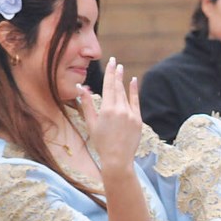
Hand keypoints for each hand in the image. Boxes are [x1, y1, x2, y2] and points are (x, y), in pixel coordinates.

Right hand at [78, 57, 140, 172]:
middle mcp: (120, 109)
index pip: (108, 86)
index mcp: (107, 109)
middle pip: (117, 87)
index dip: (110, 73)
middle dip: (116, 73)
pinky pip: (136, 102)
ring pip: (125, 95)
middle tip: (116, 62)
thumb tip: (81, 88)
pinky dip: (134, 91)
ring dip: (123, 82)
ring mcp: (131, 114)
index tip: (111, 62)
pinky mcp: (138, 120)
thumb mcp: (91, 123)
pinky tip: (133, 81)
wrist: (118, 158)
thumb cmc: (101, 142)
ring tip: (121, 70)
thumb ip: (87, 104)